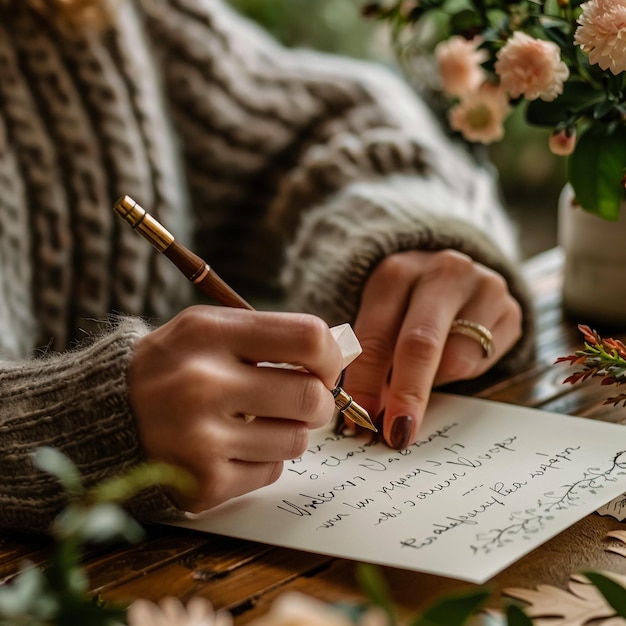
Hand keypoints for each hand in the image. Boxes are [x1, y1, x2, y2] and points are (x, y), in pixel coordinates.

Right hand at [128, 306, 342, 512]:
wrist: (110, 412)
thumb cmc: (175, 365)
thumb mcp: (209, 329)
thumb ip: (271, 335)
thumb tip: (339, 355)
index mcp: (209, 334)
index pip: (308, 338)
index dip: (330, 357)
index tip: (324, 368)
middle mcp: (202, 385)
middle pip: (311, 397)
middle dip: (320, 402)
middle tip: (304, 401)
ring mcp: (200, 440)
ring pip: (297, 440)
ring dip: (290, 431)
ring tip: (257, 420)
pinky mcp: (203, 484)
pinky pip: (271, 472)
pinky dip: (263, 459)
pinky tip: (232, 446)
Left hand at [343, 249, 522, 448]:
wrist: (452, 274)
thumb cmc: (405, 303)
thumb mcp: (381, 317)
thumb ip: (374, 359)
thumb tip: (368, 414)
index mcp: (396, 273)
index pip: (376, 336)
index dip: (366, 384)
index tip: (359, 422)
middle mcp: (442, 273)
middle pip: (421, 344)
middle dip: (406, 395)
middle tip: (395, 433)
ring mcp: (483, 288)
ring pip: (456, 359)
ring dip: (433, 382)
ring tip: (426, 370)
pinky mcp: (511, 310)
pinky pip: (481, 361)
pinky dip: (460, 372)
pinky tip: (453, 355)